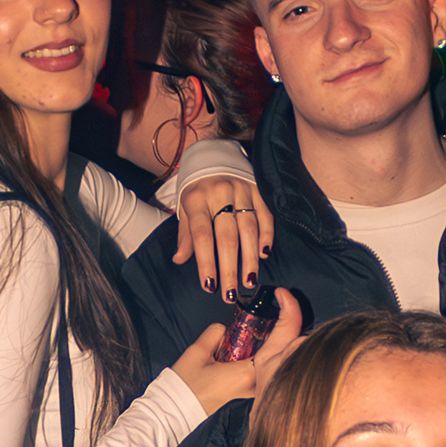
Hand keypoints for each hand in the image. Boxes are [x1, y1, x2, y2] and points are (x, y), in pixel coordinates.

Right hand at [171, 289, 303, 419]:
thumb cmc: (187, 384)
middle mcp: (258, 383)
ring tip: (274, 316)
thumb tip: (227, 327)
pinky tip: (262, 339)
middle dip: (288, 323)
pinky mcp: (251, 390)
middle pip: (286, 349)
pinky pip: (268, 365)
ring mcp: (257, 389)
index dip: (288, 312)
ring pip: (279, 358)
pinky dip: (271, 350)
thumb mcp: (198, 351)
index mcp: (249, 372)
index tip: (282, 295)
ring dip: (281, 337)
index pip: (281, 339)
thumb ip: (217, 332)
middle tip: (281, 302)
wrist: (180, 409)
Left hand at [173, 173, 272, 302]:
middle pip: (226, 236)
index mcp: (196, 199)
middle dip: (229, 267)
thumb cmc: (198, 189)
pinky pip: (265, 214)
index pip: (202, 235)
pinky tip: (264, 254)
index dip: (206, 261)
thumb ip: (186, 235)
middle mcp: (219, 193)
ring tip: (249, 280)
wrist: (215, 155)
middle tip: (230, 292)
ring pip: (248, 228)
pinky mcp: (258, 189)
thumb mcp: (185, 208)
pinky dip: (266, 235)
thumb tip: (179, 259)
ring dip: (250, 257)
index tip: (209, 285)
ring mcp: (241, 190)